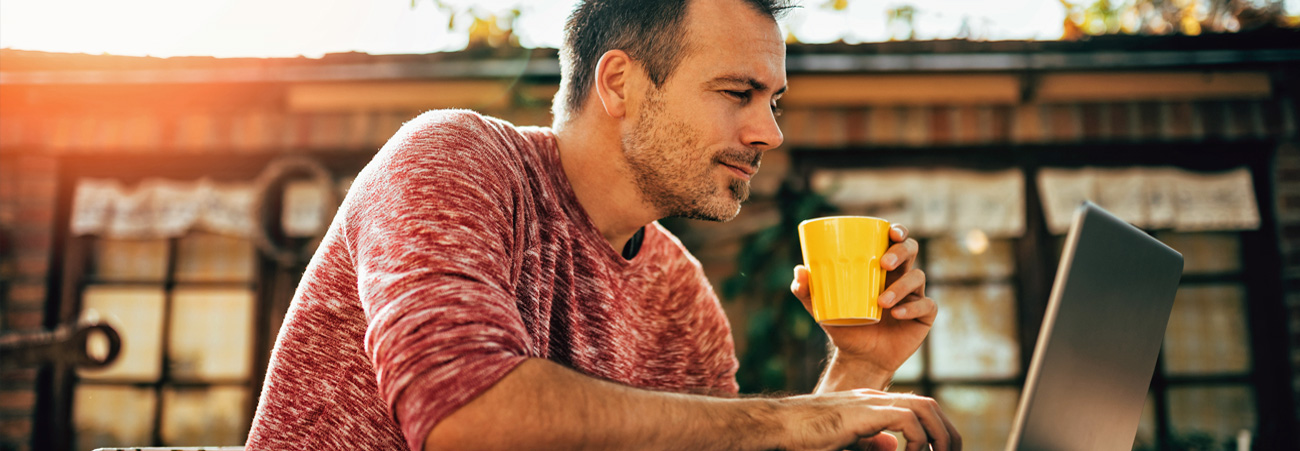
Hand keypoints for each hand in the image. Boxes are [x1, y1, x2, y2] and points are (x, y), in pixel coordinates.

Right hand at [776, 389, 960, 450]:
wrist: (778, 426)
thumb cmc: (804, 437)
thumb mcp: (846, 443)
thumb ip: (870, 443)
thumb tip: (893, 446)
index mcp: (872, 404)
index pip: (919, 409)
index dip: (937, 431)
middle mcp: (875, 397)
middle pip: (929, 406)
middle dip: (948, 433)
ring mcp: (870, 401)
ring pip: (925, 408)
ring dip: (941, 435)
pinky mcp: (864, 411)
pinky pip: (908, 420)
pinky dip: (918, 440)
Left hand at [791, 224, 935, 377]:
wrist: (859, 358)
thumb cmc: (842, 327)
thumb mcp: (821, 309)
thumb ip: (807, 291)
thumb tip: (799, 270)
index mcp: (881, 268)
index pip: (894, 241)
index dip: (897, 231)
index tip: (890, 231)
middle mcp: (900, 277)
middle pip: (911, 250)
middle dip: (901, 251)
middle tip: (884, 263)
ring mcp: (914, 296)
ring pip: (917, 277)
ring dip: (900, 286)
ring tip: (880, 301)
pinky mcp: (923, 316)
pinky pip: (926, 306)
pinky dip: (912, 307)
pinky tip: (896, 313)